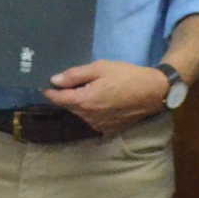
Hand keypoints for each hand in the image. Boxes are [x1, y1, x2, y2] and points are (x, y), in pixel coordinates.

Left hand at [45, 60, 170, 134]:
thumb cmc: (126, 76)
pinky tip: (102, 100)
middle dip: (67, 95)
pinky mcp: (108, 129)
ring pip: (80, 113)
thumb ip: (75, 75)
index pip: (57, 99)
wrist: (153, 92)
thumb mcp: (100, 68)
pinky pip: (92, 119)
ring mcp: (98, 125)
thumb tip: (54, 80)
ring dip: (80, 103)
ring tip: (91, 89)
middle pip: (69, 106)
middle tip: (74, 82)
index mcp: (84, 101)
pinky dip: (92, 110)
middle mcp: (88, 116)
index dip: (50, 91)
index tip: (45, 85)